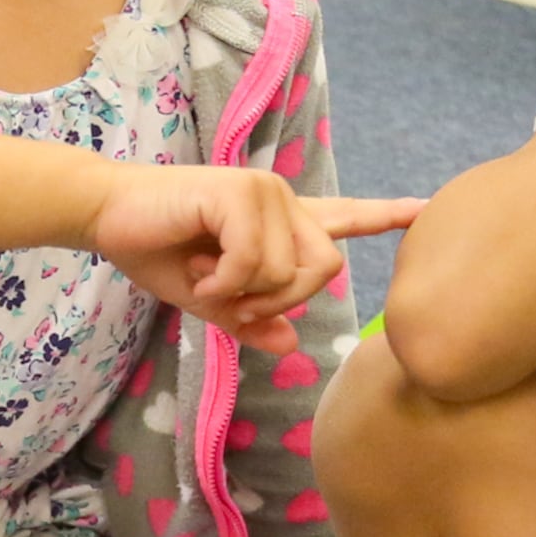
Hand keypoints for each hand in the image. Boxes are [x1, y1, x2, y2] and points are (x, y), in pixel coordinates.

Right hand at [93, 168, 420, 350]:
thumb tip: (290, 344)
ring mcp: (263, 192)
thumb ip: (251, 320)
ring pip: (287, 272)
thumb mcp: (210, 300)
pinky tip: (197, 271)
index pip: (344, 216)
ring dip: (244, 293)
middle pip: (324, 268)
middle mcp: (281, 201)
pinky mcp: (239, 193)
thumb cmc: (157, 251)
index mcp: (279, 222)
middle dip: (281, 299)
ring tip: (205, 276)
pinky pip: (254, 262)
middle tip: (232, 300)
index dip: (385, 215)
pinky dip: (223, 282)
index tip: (426, 209)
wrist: (109, 216)